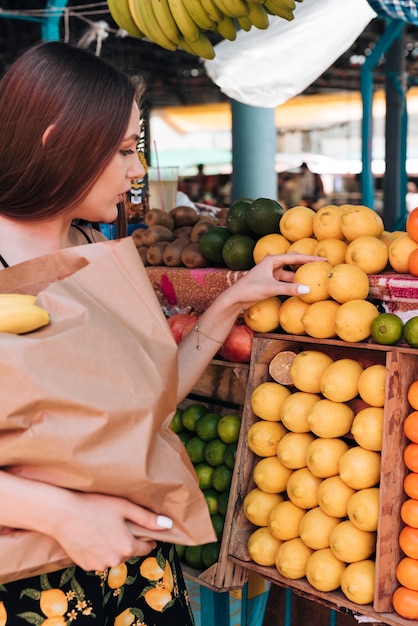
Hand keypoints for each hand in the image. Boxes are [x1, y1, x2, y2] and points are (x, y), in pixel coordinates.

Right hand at [50, 492, 172, 571]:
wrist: (62, 514)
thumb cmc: (95, 506)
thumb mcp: (124, 507)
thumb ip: (147, 519)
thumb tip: (168, 525)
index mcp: (127, 547)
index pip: (146, 548)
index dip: (147, 538)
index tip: (143, 530)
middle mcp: (115, 561)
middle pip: (128, 552)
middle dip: (127, 541)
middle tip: (118, 524)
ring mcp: (99, 565)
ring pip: (113, 557)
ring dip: (113, 547)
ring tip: (103, 528)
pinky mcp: (85, 566)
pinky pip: (99, 560)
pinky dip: (99, 551)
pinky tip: (92, 536)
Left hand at [228, 253, 325, 308]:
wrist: (235, 298)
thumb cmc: (250, 290)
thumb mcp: (271, 288)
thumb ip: (289, 289)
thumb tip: (308, 289)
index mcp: (272, 260)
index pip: (295, 257)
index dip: (310, 258)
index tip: (324, 259)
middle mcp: (272, 264)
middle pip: (293, 262)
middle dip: (306, 264)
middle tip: (321, 266)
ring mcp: (270, 273)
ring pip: (289, 273)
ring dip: (299, 276)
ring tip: (312, 279)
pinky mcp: (269, 281)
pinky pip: (284, 281)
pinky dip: (292, 284)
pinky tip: (300, 289)